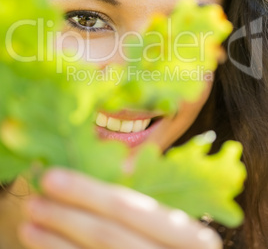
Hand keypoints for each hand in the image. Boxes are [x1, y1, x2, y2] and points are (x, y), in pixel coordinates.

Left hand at [18, 168, 221, 248]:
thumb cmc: (182, 243)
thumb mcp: (178, 221)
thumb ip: (150, 197)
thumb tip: (108, 166)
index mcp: (191, 237)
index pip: (128, 207)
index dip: (86, 191)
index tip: (51, 176)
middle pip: (107, 236)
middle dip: (65, 216)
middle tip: (33, 200)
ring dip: (56, 242)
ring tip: (30, 223)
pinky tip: (47, 246)